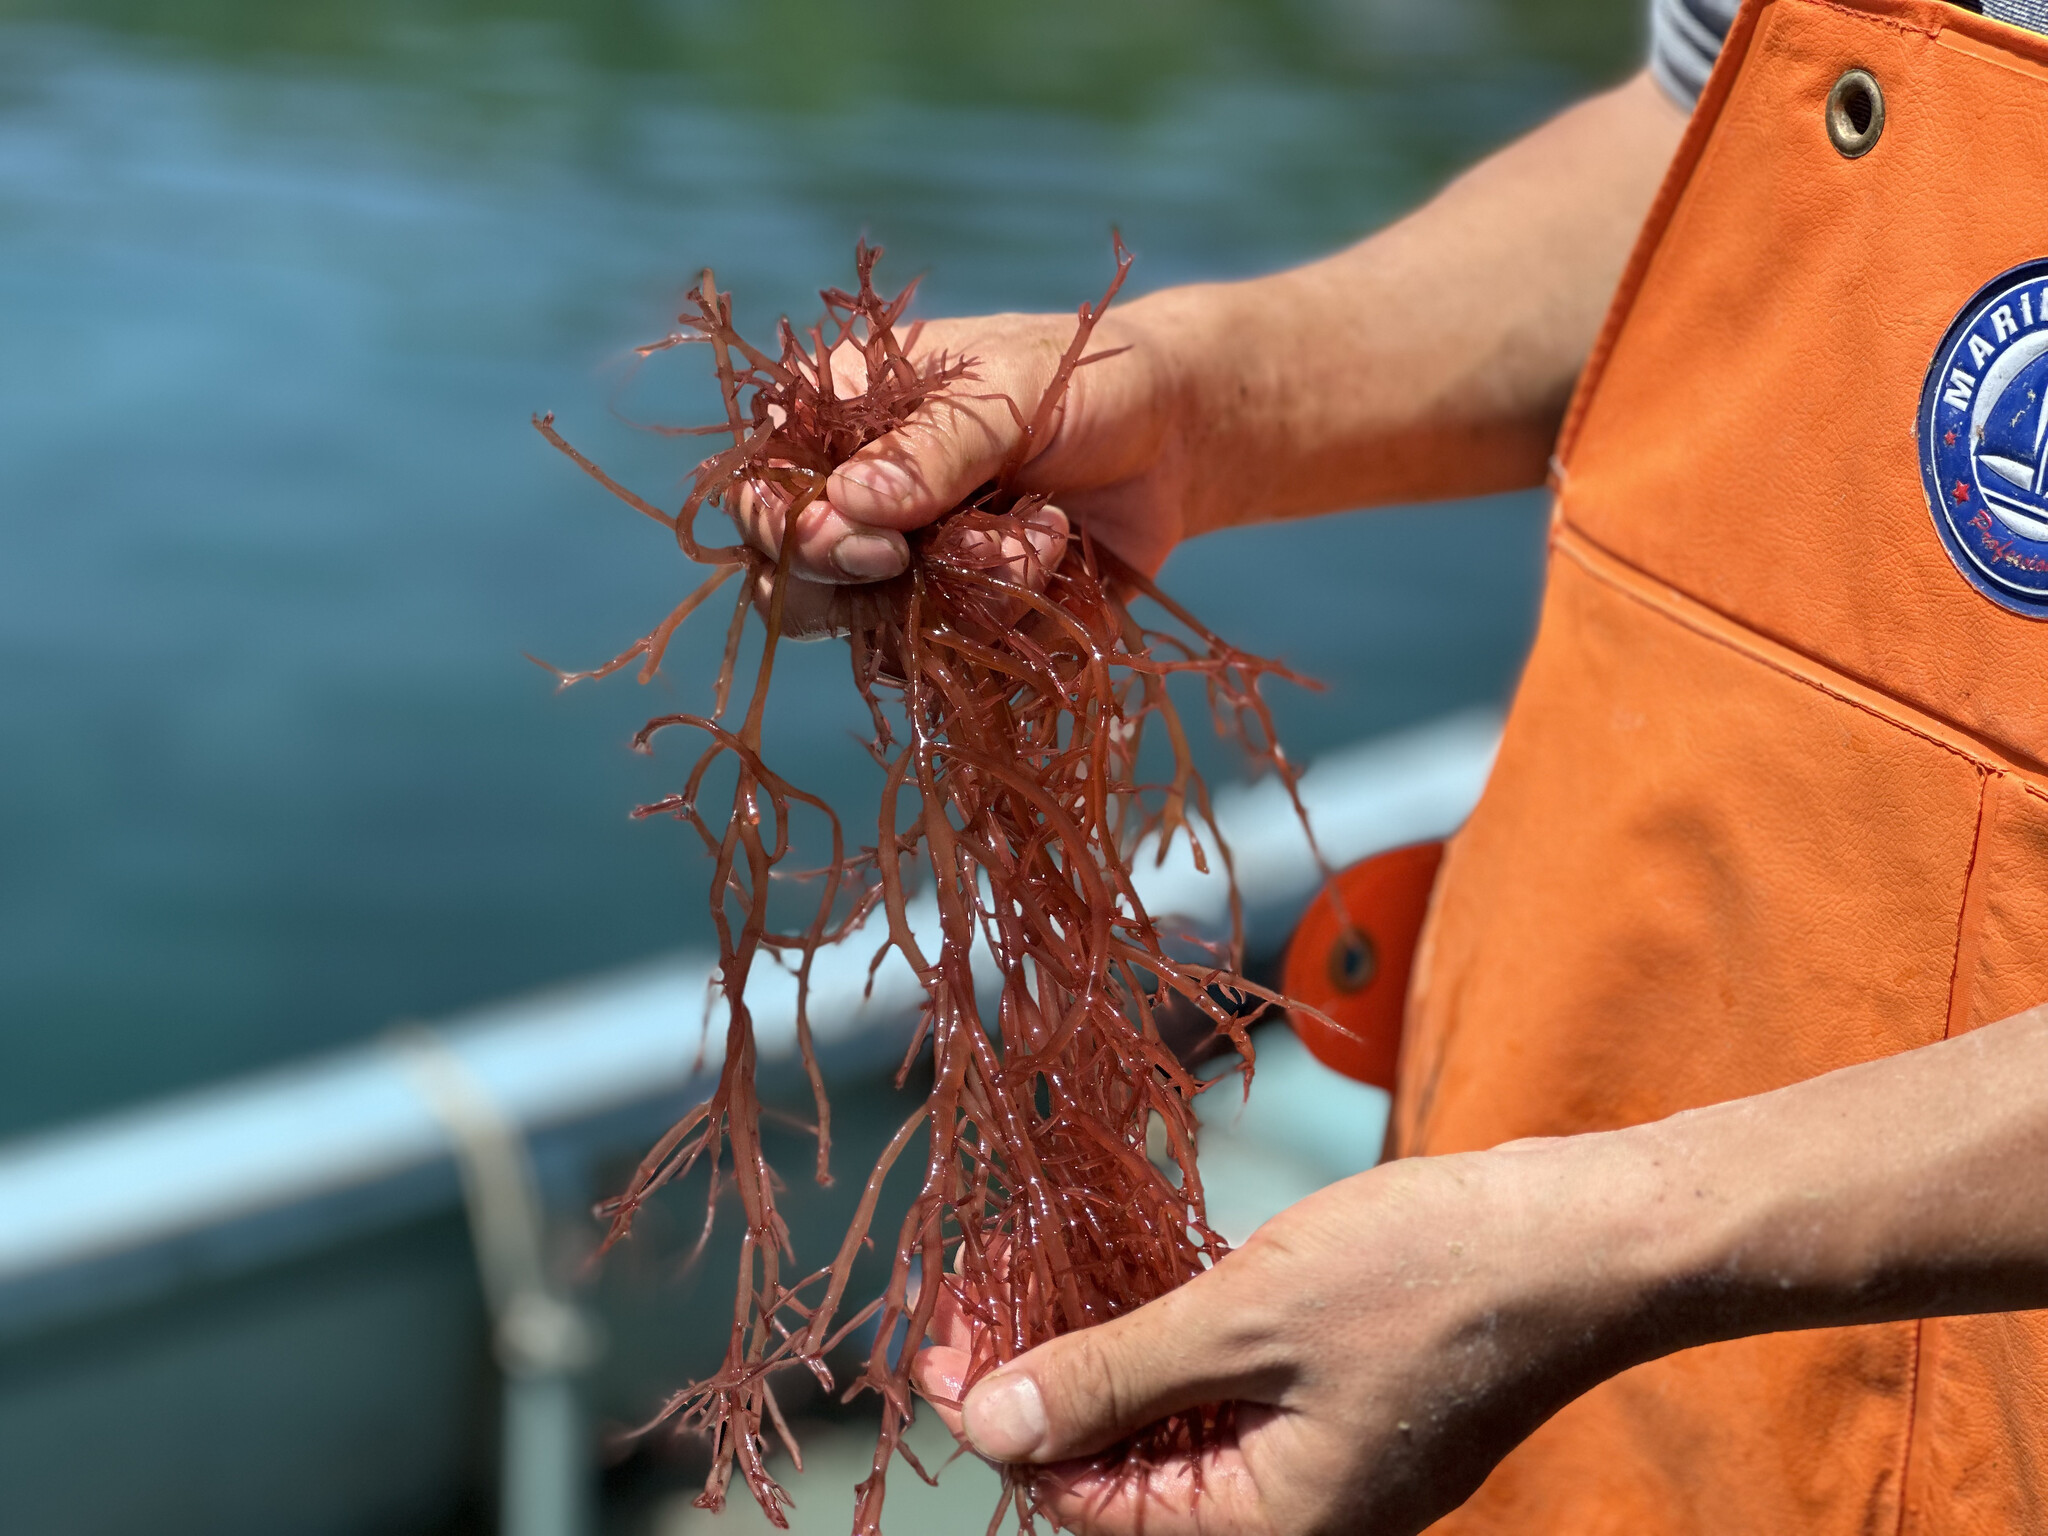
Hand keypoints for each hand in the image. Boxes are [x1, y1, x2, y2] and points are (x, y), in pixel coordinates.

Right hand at [730, 306, 1193, 635]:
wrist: (1178, 436)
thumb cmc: (1086, 379)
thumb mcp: (1009, 391)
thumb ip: (930, 450)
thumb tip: (842, 511)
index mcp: (842, 422)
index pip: (761, 494)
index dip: (793, 534)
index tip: (871, 543)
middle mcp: (858, 504)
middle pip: (793, 587)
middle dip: (868, 582)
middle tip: (928, 555)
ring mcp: (907, 573)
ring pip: (879, 634)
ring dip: (970, 591)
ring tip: (1042, 529)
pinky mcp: (961, 624)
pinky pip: (955, 661)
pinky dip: (1012, 622)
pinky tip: (1058, 555)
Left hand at [914, 1136, 1660, 1535]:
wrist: (1590, 1237)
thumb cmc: (1433, 1277)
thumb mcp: (1246, 1319)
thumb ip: (1111, 1375)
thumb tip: (989, 1424)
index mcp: (1268, 1527)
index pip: (1086, 1502)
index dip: (1002, 1420)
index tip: (935, 1340)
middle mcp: (1294, 1511)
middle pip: (1124, 1463)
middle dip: (1045, 1379)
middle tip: (979, 1292)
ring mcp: (1326, 1454)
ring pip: (1174, 1416)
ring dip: (1103, 1347)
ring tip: (1033, 1271)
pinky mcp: (1347, 1394)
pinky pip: (1232, 1383)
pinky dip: (1174, 1334)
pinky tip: (1129, 1271)